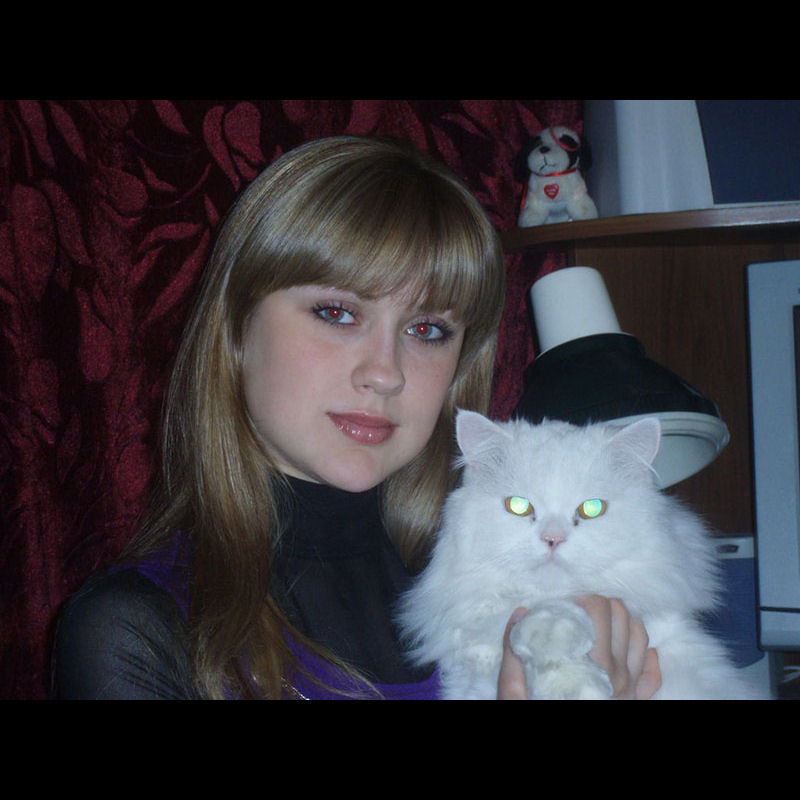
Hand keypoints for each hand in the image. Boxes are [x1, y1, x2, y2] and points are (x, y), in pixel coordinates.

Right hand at [496, 598, 661, 699]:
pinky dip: (646, 655)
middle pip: (623, 616)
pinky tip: (630, 649)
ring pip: (642, 638)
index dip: (583, 599)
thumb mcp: (514, 693)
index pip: (601, 611)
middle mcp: (619, 675)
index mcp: (593, 666)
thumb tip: (521, 612)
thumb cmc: (536, 711)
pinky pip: (653, 675)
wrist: (564, 765)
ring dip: (623, 623)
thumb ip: (514, 652)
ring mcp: (631, 690)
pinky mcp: (635, 702)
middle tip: (581, 612)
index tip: (567, 605)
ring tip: (601, 624)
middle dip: (603, 606)